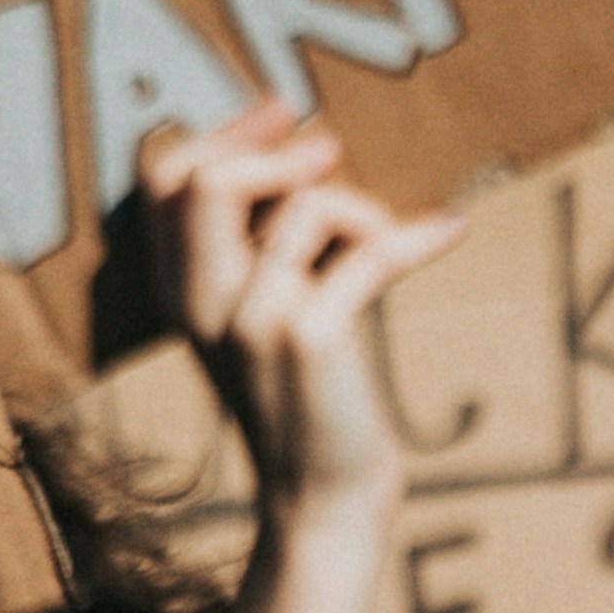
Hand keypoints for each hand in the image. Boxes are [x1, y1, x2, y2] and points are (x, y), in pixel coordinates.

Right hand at [137, 100, 460, 521]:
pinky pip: (368, 250)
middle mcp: (204, 302)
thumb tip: (311, 152)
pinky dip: (418, 235)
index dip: (224, 134)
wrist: (320, 498)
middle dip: (279, 152)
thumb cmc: (309, 399)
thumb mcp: (269, 315)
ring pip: (304, 206)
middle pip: (209, 180)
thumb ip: (265, 248)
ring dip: (362, 211)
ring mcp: (251, 320)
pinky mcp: (307, 338)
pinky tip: (450, 229)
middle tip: (332, 150)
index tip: (282, 114)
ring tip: (388, 244)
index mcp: (183, 291)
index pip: (163, 181)